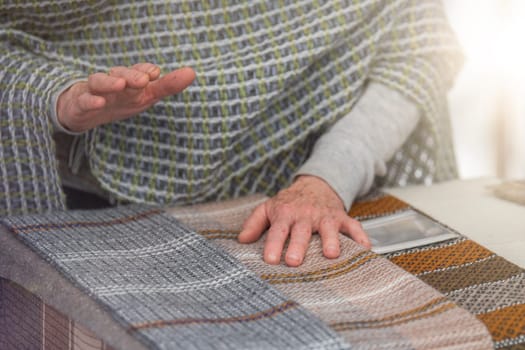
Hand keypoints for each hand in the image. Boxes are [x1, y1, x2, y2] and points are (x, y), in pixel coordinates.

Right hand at [56, 63, 195, 131]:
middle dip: (132, 75)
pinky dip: (90, 100)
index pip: (138, 71)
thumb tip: (192, 72)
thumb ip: (167, 86)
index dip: (145, 70)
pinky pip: (84, 100)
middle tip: (144, 79)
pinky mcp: (80, 104)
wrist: (81, 110)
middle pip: (121, 74)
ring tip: (121, 84)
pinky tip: (99, 102)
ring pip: (99, 82)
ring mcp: (94, 92)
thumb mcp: (145, 96)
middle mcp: (112, 82)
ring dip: (110, 82)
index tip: (155, 72)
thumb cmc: (119, 100)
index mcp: (129, 80)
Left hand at [238, 175, 370, 266]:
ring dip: (330, 240)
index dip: (273, 245)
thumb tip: (241, 241)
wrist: (315, 184)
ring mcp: (325, 216)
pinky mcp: (342, 217)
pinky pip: (353, 226)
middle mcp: (305, 215)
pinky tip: (366, 249)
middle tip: (295, 261)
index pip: (277, 231)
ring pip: (329, 228)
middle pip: (301, 231)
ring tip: (331, 254)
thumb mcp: (268, 207)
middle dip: (298, 246)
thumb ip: (254, 223)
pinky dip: (360, 236)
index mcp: (285, 214)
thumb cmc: (289, 202)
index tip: (270, 259)